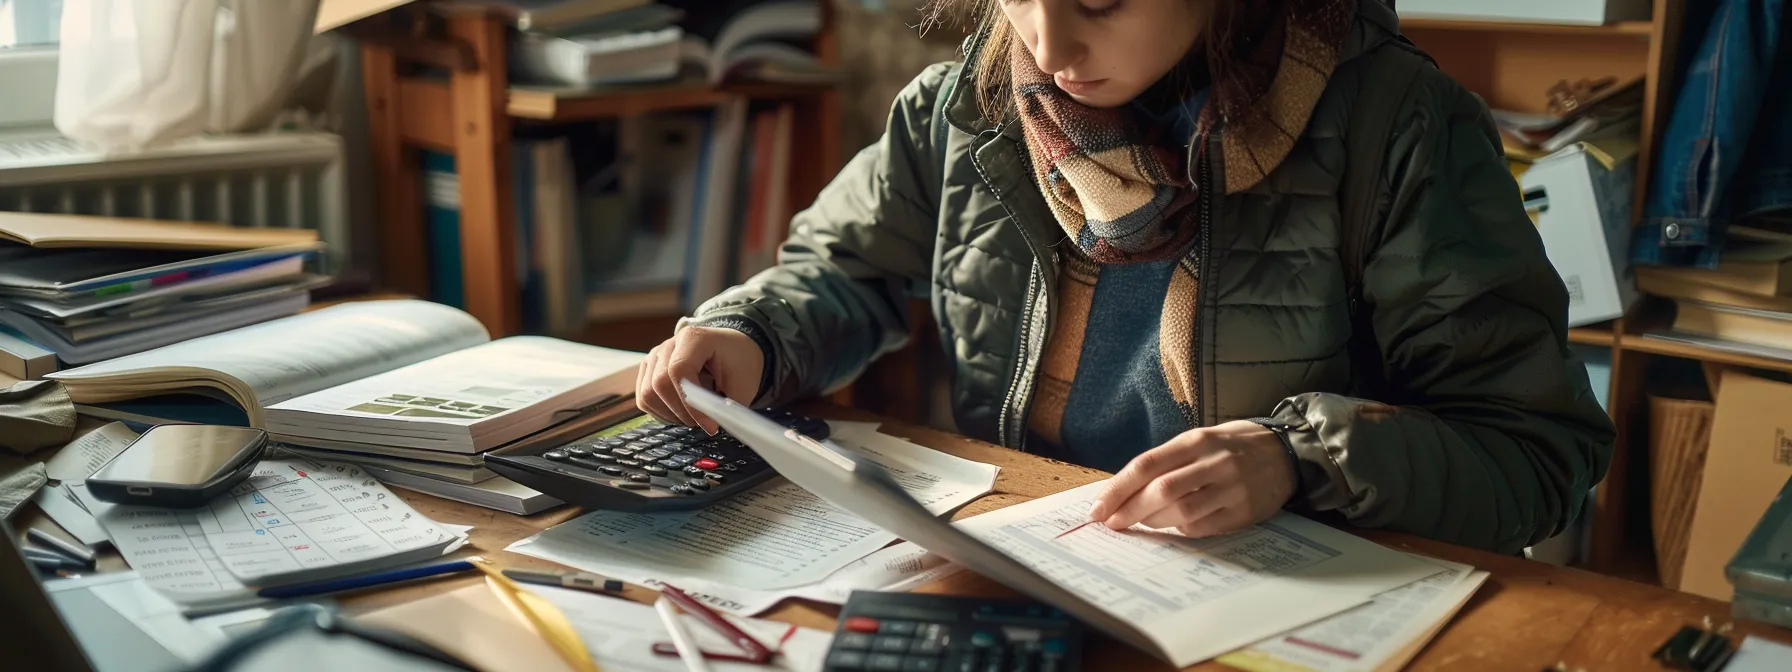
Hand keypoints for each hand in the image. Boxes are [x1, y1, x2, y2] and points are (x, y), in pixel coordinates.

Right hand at [636, 327, 765, 433]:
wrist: (732, 351)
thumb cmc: (738, 364)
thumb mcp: (743, 384)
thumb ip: (727, 406)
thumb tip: (713, 427)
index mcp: (694, 338)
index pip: (679, 371)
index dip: (691, 404)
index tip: (711, 425)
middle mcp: (669, 344)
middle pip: (659, 384)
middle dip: (682, 412)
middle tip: (705, 423)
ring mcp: (655, 356)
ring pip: (647, 394)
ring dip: (671, 414)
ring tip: (695, 417)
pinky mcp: (648, 370)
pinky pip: (644, 399)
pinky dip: (662, 413)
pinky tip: (682, 413)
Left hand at [1088, 421, 1296, 536]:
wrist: (1287, 452)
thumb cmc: (1232, 446)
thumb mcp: (1200, 440)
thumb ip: (1166, 461)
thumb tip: (1123, 490)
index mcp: (1196, 440)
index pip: (1147, 464)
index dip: (1118, 488)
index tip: (1098, 508)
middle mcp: (1214, 462)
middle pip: (1161, 489)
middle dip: (1129, 509)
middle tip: (1111, 522)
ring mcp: (1231, 488)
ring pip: (1181, 511)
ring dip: (1153, 522)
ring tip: (1140, 524)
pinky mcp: (1244, 511)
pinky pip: (1203, 527)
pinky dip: (1181, 529)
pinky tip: (1174, 525)